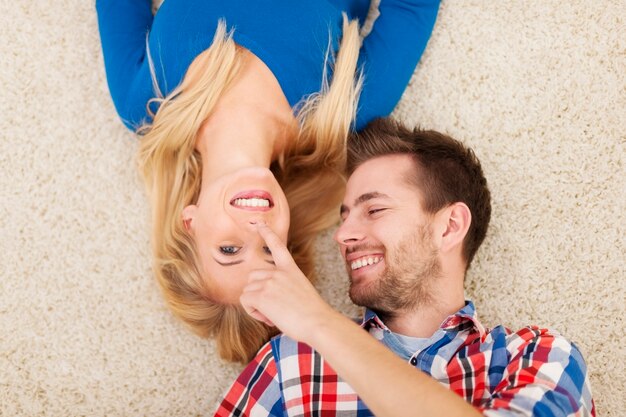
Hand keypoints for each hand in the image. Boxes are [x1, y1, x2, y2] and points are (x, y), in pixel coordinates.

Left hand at [240, 223, 335, 344]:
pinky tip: (268, 317)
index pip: (277, 246)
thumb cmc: (312, 314)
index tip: (259, 223)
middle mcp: (278, 272)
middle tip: (274, 308)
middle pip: (253, 277)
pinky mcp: (261, 295)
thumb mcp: (300, 290)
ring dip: (255, 304)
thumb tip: (266, 296)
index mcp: (290, 269)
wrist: (318, 322)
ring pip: (247, 290)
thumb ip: (283, 286)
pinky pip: (245, 301)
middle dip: (257, 292)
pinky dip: (253, 311)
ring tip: (274, 314)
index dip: (267, 233)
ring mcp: (269, 282)